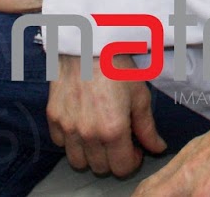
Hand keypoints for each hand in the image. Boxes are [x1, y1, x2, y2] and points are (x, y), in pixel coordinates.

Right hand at [49, 54, 165, 175]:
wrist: (88, 41)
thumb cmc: (118, 65)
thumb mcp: (140, 95)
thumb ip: (147, 128)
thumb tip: (157, 148)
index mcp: (113, 130)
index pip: (122, 168)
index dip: (132, 162)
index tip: (135, 149)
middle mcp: (87, 134)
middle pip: (100, 168)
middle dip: (113, 159)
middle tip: (121, 141)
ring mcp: (67, 127)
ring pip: (78, 161)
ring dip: (91, 154)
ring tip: (101, 136)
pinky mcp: (53, 117)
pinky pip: (61, 143)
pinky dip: (72, 141)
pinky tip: (83, 124)